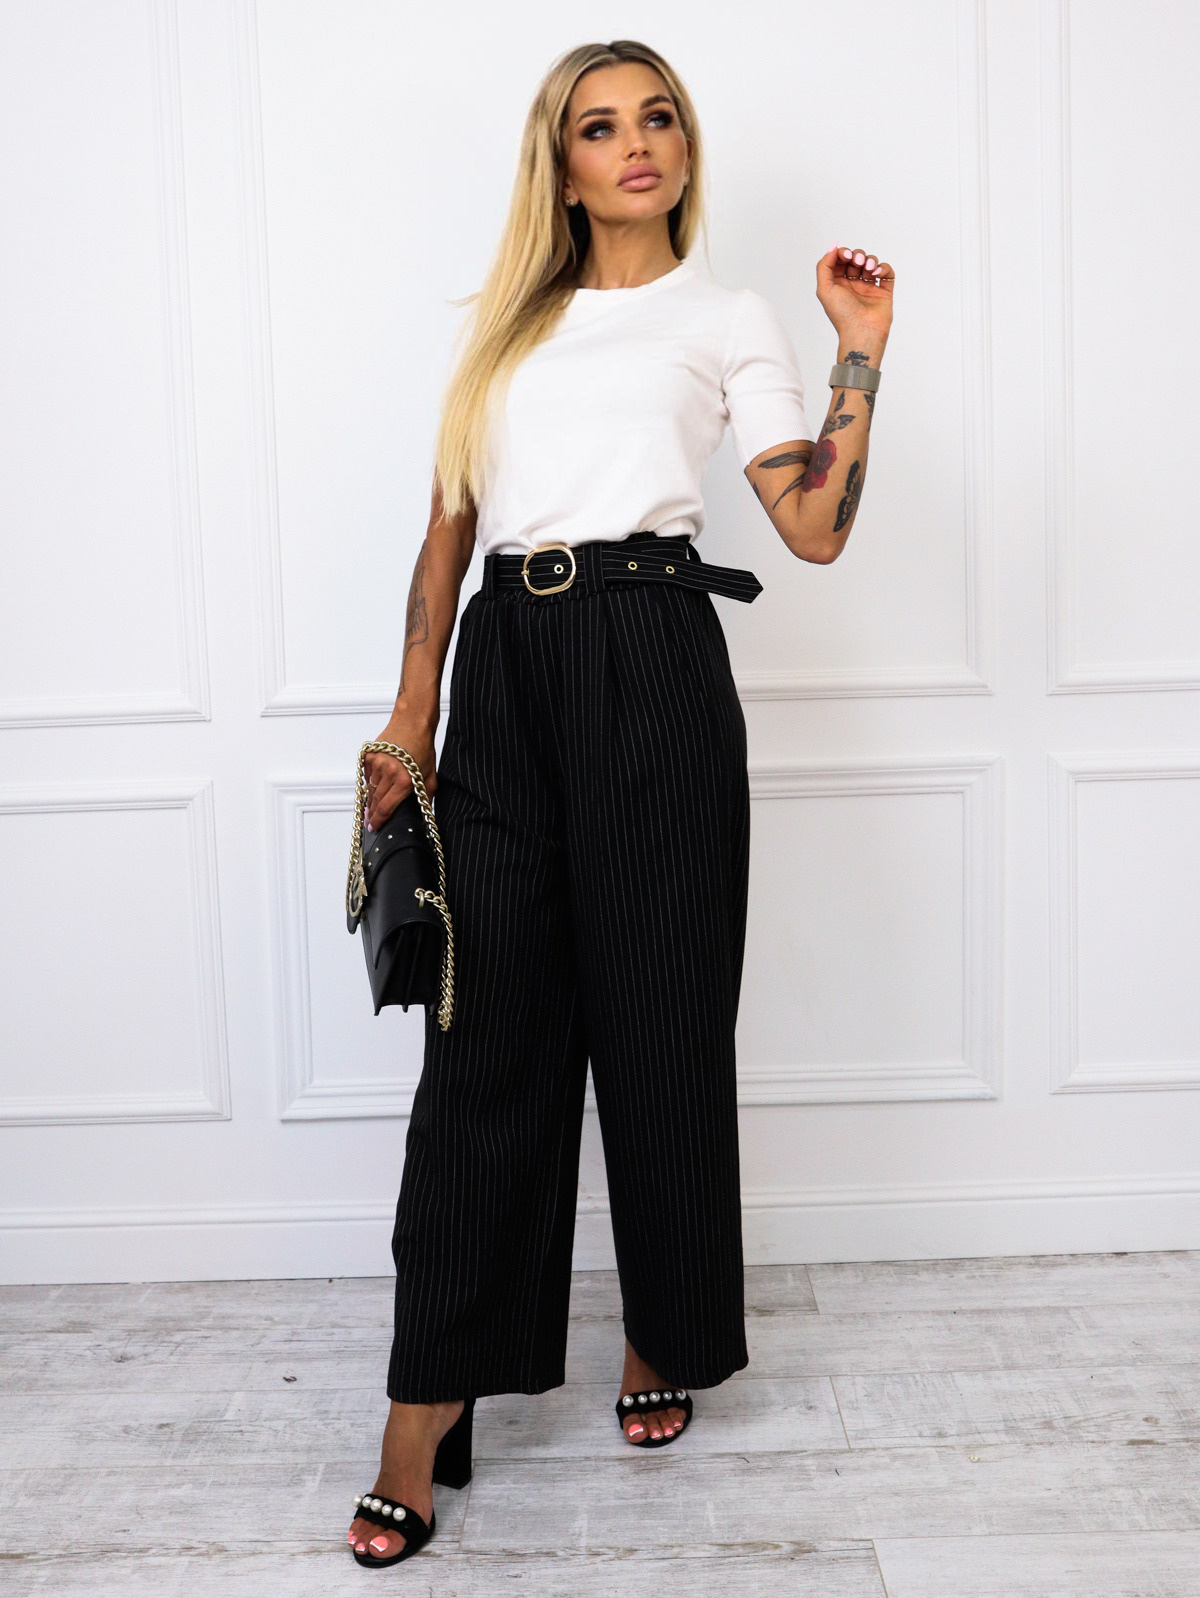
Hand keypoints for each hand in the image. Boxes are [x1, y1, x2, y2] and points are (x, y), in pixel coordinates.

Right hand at [364, 713, 436, 830]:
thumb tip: (422, 815)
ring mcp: (376, 763)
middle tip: (371, 822)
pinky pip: (366, 776)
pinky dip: (370, 782)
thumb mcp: (431, 776)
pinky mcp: (368, 756)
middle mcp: (388, 772)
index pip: (386, 807)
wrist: (412, 723)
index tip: (374, 827)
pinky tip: (376, 785)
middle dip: (373, 813)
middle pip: (376, 800)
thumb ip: (426, 797)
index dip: (379, 820)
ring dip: (371, 799)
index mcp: (404, 780)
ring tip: (372, 807)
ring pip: (369, 789)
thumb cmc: (423, 749)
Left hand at [816, 242, 894, 349]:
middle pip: (856, 260)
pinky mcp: (884, 292)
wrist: (862, 331)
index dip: (843, 254)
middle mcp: (853, 286)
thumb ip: (824, 266)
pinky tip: (877, 273)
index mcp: (838, 285)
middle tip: (857, 262)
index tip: (845, 255)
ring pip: (871, 263)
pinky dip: (883, 267)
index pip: (840, 261)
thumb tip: (833, 248)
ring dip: (870, 260)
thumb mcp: (824, 289)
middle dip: (857, 255)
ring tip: (868, 269)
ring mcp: (869, 288)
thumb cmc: (842, 314)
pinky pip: (887, 273)